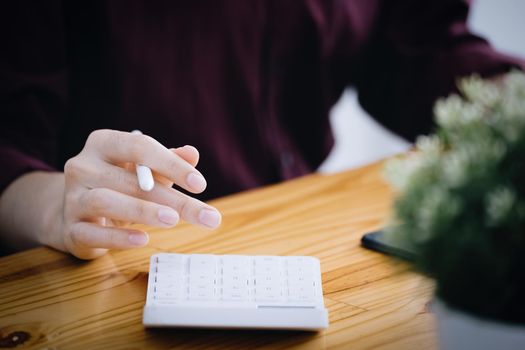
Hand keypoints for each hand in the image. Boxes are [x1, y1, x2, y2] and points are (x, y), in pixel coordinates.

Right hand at [55, 129, 220, 258]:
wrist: (76, 213)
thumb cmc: (118, 186)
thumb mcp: (143, 171)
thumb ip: (168, 162)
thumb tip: (192, 154)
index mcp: (103, 143)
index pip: (139, 146)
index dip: (172, 164)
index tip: (201, 184)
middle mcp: (83, 166)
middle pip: (131, 180)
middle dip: (172, 198)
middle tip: (205, 216)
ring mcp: (72, 197)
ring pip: (106, 200)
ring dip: (143, 211)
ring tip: (173, 220)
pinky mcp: (70, 228)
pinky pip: (93, 233)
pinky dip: (119, 237)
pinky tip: (143, 239)